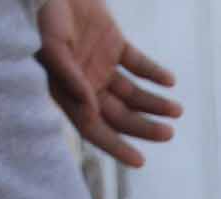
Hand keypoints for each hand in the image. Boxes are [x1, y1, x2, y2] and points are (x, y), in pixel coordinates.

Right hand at [35, 0, 181, 167]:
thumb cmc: (44, 15)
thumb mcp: (52, 46)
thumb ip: (69, 78)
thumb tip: (90, 111)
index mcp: (68, 91)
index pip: (93, 127)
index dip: (115, 146)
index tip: (140, 161)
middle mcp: (86, 84)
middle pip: (119, 115)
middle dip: (144, 127)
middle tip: (169, 133)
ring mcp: (101, 65)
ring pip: (133, 94)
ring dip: (155, 104)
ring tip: (176, 110)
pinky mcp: (114, 45)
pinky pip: (139, 65)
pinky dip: (155, 73)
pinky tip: (169, 81)